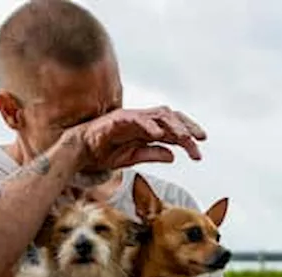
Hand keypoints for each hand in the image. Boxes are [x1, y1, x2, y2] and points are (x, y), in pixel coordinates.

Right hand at [69, 106, 206, 174]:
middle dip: (187, 128)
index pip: (173, 127)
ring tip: (185, 138)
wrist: (81, 151)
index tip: (200, 147)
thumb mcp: (133, 157)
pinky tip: (159, 134)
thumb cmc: (104, 152)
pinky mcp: (118, 118)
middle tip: (199, 141)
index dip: (188, 133)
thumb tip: (173, 156)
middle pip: (171, 117)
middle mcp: (142, 120)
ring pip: (159, 115)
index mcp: (147, 129)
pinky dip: (149, 125)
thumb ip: (152, 154)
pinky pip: (137, 119)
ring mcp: (131, 117)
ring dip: (174, 126)